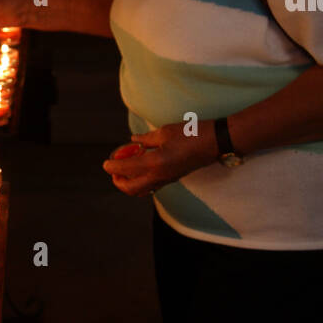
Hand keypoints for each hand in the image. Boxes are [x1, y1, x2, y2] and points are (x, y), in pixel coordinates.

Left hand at [101, 123, 217, 196]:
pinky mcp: (173, 179)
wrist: (216, 142)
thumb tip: (133, 140)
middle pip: (131, 189)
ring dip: (129, 182)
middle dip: (119, 181)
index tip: (106, 163)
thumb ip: (146, 139)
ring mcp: (167, 180)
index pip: (126, 169)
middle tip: (114, 169)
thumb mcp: (165, 132)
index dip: (113, 166)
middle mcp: (160, 176)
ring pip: (141, 190)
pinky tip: (141, 166)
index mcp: (156, 163)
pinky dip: (141, 180)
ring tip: (126, 168)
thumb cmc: (192, 133)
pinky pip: (151, 186)